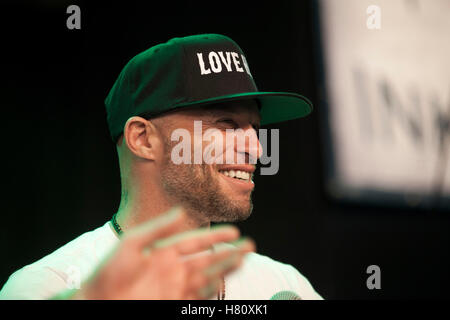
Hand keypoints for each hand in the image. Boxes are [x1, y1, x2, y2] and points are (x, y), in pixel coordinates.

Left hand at [68, 207, 254, 298]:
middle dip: (228, 253)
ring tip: (243, 261)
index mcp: (164, 252)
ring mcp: (174, 289)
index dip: (215, 236)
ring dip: (225, 270)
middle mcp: (173, 270)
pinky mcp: (174, 304)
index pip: (196, 241)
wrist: (96, 303)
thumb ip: (158, 228)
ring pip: (207, 278)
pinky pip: (197, 298)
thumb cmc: (108, 272)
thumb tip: (182, 212)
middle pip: (207, 260)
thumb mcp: (132, 243)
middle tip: (250, 246)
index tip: (235, 231)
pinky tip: (221, 283)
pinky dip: (210, 291)